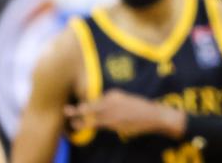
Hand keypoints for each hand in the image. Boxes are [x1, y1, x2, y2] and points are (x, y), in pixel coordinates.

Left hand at [65, 89, 183, 138]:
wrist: (154, 115)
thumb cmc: (142, 108)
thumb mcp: (128, 100)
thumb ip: (115, 103)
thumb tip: (104, 110)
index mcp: (115, 94)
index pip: (97, 98)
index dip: (87, 104)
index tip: (80, 107)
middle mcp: (111, 101)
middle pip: (90, 105)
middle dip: (78, 109)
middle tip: (66, 110)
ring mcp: (111, 112)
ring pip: (91, 115)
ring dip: (79, 119)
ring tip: (71, 120)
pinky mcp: (113, 123)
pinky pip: (97, 124)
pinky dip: (87, 125)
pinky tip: (80, 127)